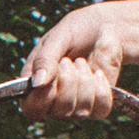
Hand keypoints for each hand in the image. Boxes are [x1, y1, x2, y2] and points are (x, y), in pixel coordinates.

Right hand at [21, 5, 128, 120]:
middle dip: (69, 82)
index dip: (44, 95)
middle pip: (58, 111)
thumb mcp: (58, 37)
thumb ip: (45, 59)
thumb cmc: (77, 30)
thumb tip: (37, 83)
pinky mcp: (97, 106)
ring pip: (81, 111)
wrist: (106, 26)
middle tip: (70, 61)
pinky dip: (102, 88)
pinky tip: (98, 73)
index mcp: (34, 87)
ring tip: (82, 62)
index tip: (57, 69)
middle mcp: (52, 102)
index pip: (32, 109)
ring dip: (86, 81)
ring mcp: (75, 107)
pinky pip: (101, 109)